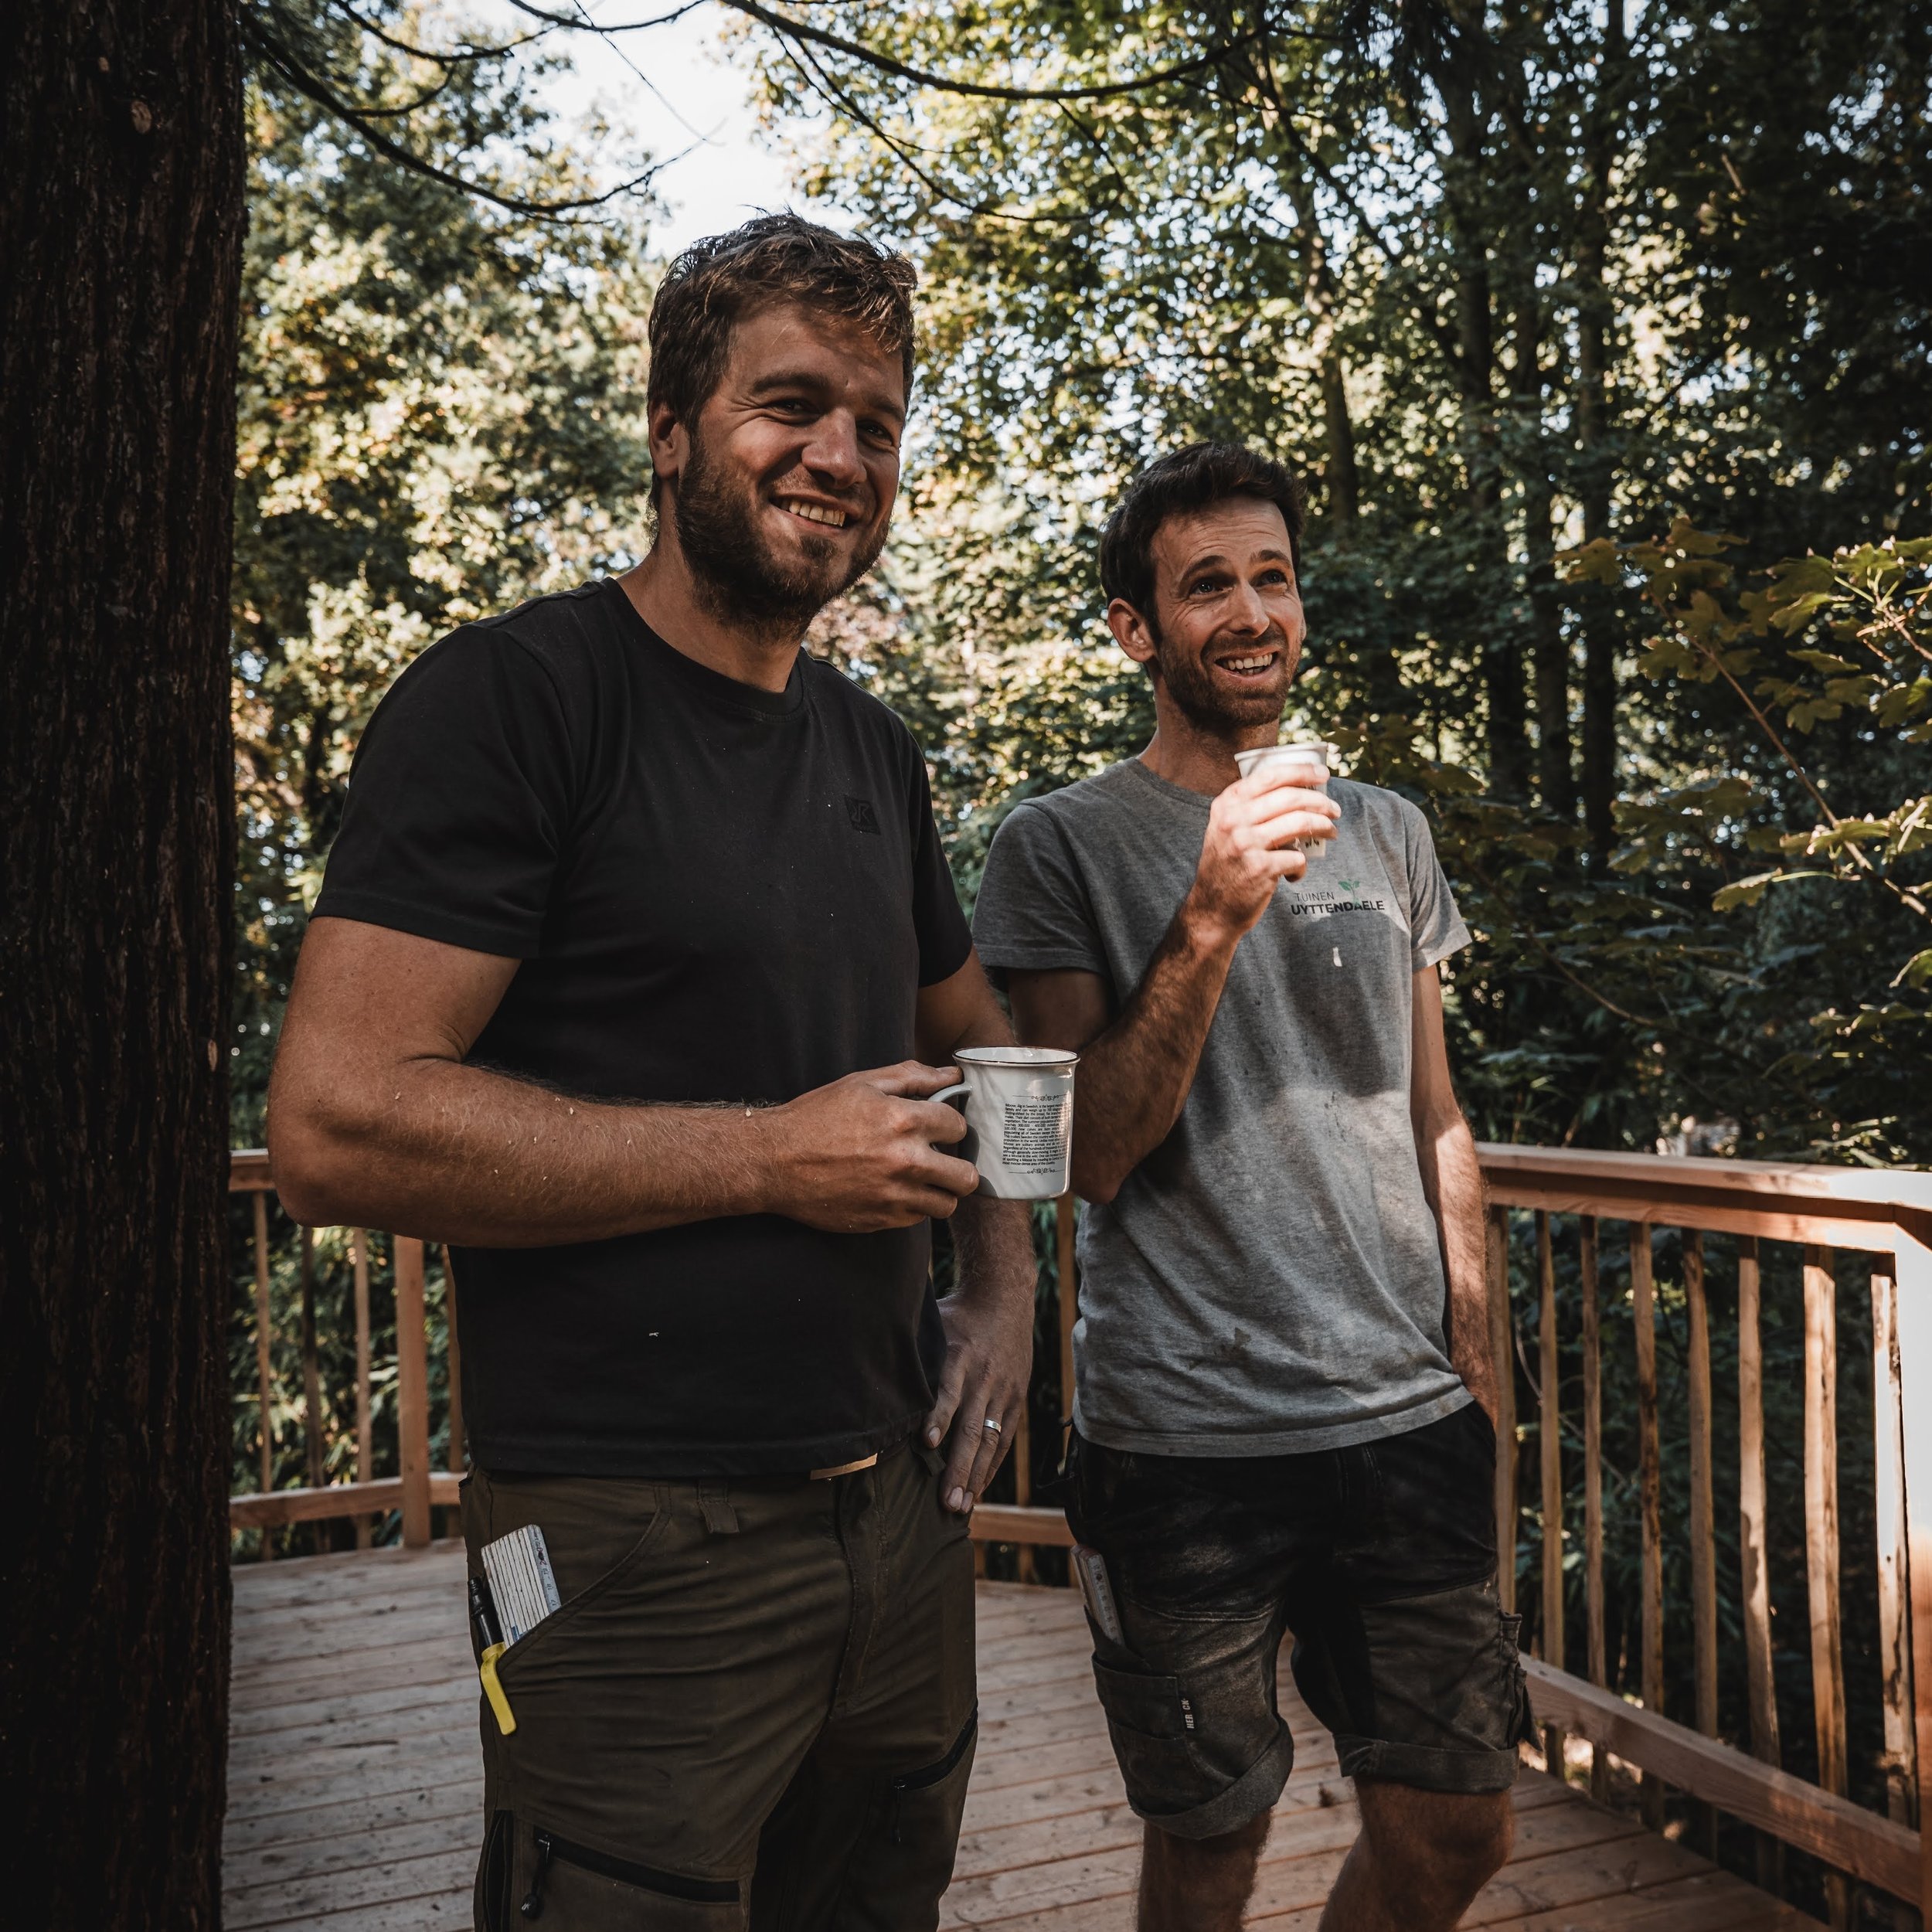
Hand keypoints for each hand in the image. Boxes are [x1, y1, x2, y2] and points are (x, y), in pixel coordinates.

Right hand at [757, 1061, 978, 1232]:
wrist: (774, 1161)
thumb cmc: (815, 1117)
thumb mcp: (861, 1084)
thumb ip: (912, 1077)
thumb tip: (952, 1075)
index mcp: (903, 1121)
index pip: (959, 1127)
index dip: (950, 1125)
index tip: (937, 1127)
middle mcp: (905, 1162)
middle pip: (965, 1177)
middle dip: (958, 1165)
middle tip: (941, 1158)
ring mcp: (893, 1195)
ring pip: (946, 1204)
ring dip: (938, 1190)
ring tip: (920, 1178)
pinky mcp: (880, 1219)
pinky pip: (918, 1219)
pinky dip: (913, 1206)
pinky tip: (894, 1189)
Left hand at [924, 1275, 1032, 1512]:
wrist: (1006, 1298)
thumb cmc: (958, 1314)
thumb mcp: (933, 1323)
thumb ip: (910, 1350)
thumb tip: (868, 1371)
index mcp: (959, 1355)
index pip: (948, 1389)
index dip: (938, 1417)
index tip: (927, 1443)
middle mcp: (984, 1377)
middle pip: (972, 1427)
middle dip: (958, 1467)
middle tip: (946, 1502)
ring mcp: (1003, 1391)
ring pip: (989, 1441)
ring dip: (975, 1476)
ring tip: (961, 1507)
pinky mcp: (1015, 1399)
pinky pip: (1004, 1439)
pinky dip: (991, 1466)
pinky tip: (978, 1489)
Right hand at [1187, 769, 1339, 943]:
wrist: (1212, 907)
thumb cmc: (1227, 864)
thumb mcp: (1225, 828)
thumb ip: (1249, 807)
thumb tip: (1297, 788)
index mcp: (1227, 804)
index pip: (1270, 776)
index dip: (1301, 771)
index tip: (1322, 774)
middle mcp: (1234, 820)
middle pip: (1290, 798)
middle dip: (1321, 801)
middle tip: (1334, 809)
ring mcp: (1246, 844)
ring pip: (1300, 823)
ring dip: (1324, 826)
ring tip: (1331, 831)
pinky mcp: (1260, 869)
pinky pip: (1298, 858)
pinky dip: (1302, 866)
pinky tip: (1295, 871)